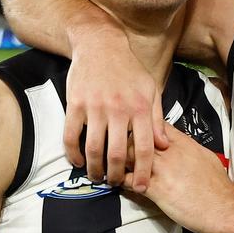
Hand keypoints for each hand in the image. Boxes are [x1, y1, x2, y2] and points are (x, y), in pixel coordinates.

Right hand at [64, 25, 168, 188]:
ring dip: (94, 169)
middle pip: (117, 153)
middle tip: (115, 183)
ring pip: (94, 148)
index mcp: (140, 107)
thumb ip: (156, 118)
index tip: (140, 187)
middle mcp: (119, 109)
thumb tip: (162, 145)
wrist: (102, 45)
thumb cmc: (129, 69)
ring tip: (97, 177)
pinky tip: (78, 161)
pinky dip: (73, 154)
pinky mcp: (75, 104)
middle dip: (116, 175)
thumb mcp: (150, 90)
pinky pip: (71, 135)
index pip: (143, 147)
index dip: (142, 171)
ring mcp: (95, 107)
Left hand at [125, 124, 233, 232]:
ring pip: (130, 154)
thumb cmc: (218, 187)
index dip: (143, 126)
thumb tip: (184, 147)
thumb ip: (190, 149)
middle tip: (117, 146)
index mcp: (184, 143)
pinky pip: (130, 180)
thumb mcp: (206, 157)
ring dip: (118, 159)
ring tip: (112, 164)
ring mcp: (163, 170)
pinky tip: (118, 182)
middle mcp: (171, 153)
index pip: (156, 125)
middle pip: (139, 136)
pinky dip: (120, 180)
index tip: (136, 130)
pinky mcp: (156, 189)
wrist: (223, 208)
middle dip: (125, 140)